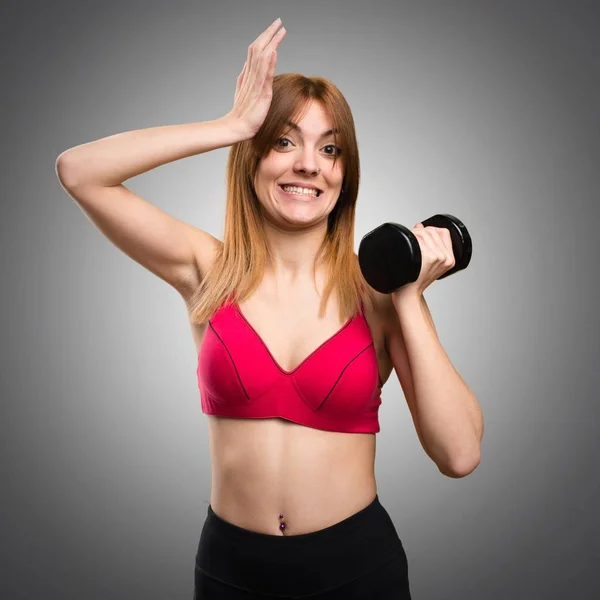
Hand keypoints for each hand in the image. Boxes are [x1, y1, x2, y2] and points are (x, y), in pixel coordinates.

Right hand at [225, 18, 286, 138]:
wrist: (236, 128)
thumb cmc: (242, 114)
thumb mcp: (243, 93)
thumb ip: (245, 78)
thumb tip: (246, 65)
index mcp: (248, 75)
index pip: (256, 51)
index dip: (265, 38)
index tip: (275, 28)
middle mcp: (251, 76)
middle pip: (259, 49)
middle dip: (269, 34)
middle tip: (279, 21)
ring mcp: (255, 84)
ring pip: (262, 58)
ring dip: (272, 43)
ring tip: (280, 30)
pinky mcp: (261, 94)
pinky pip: (264, 75)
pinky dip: (269, 62)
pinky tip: (273, 51)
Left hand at [392, 223, 455, 298]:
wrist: (408, 294)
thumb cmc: (415, 280)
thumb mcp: (428, 264)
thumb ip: (429, 245)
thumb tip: (420, 226)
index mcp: (450, 259)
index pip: (444, 232)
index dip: (431, 230)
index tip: (421, 234)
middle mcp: (446, 257)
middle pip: (433, 231)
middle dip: (420, 231)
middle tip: (411, 238)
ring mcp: (438, 257)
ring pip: (426, 233)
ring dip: (414, 233)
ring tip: (408, 243)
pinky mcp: (429, 258)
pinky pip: (420, 239)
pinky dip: (412, 238)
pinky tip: (407, 246)